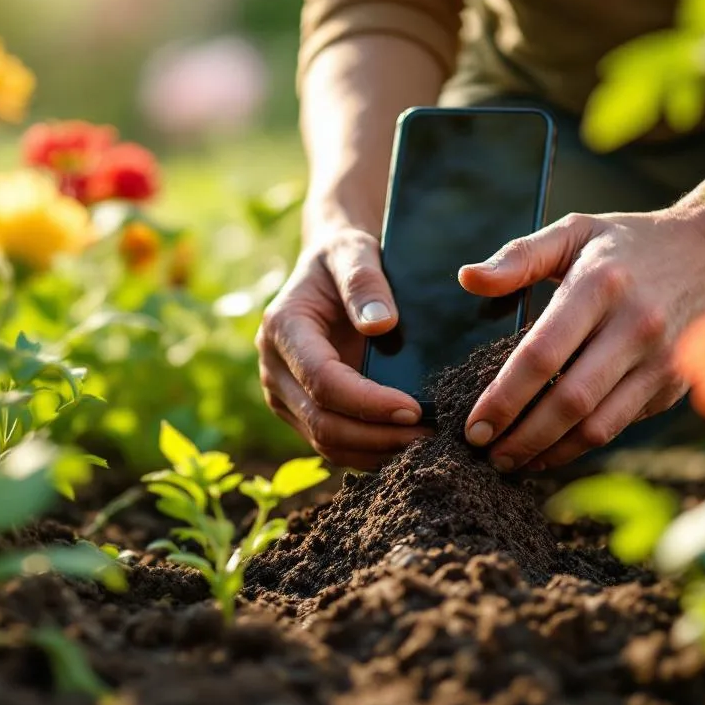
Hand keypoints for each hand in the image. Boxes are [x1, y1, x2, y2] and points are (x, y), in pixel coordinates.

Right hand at [257, 227, 429, 468]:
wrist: (328, 271)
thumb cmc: (343, 257)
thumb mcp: (353, 252)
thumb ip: (364, 283)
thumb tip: (380, 325)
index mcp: (282, 329)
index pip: (321, 380)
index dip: (367, 401)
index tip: (414, 408)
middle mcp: (273, 369)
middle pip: (322, 422)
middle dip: (377, 435)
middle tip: (430, 436)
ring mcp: (284, 395)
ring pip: (326, 443)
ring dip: (376, 451)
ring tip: (426, 446)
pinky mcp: (301, 412)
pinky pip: (334, 445)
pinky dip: (370, 452)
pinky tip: (407, 446)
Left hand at [458, 209, 704, 471]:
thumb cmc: (630, 243)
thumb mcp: (576, 231)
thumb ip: (519, 256)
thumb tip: (468, 279)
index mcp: (599, 286)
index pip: (542, 354)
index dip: (504, 397)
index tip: (474, 425)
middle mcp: (634, 326)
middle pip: (569, 400)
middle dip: (521, 436)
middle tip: (484, 453)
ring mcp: (659, 360)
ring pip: (597, 425)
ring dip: (549, 451)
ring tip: (510, 462)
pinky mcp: (671, 385)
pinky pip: (619, 425)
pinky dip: (580, 446)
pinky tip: (548, 451)